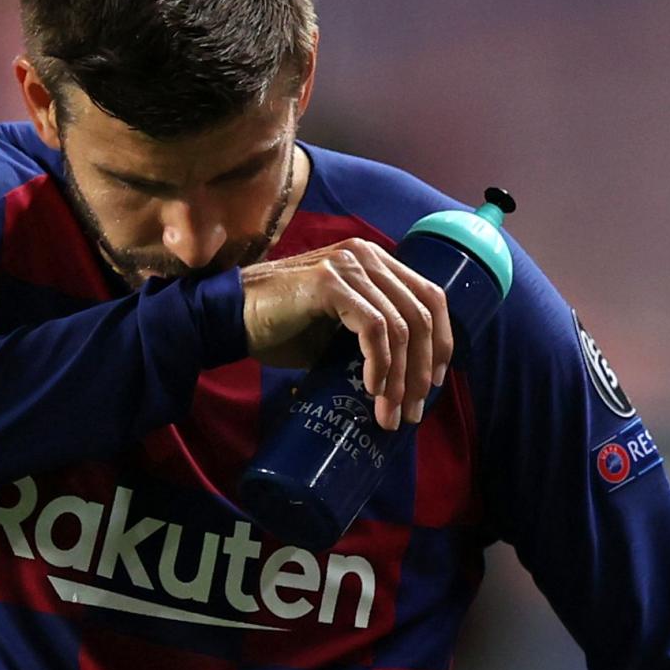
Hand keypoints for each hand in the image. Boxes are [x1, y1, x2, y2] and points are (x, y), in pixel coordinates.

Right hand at [239, 238, 452, 430]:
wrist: (228, 318)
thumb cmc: (279, 328)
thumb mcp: (337, 332)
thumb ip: (372, 338)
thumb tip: (406, 380)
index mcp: (374, 262)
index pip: (429, 297)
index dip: (442, 342)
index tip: (436, 383)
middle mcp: (367, 256)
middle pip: (422, 313)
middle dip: (422, 370)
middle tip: (411, 411)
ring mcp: (349, 266)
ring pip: (401, 325)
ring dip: (400, 378)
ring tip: (389, 413)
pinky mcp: (330, 283)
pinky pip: (374, 328)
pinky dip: (378, 363)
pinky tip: (370, 389)